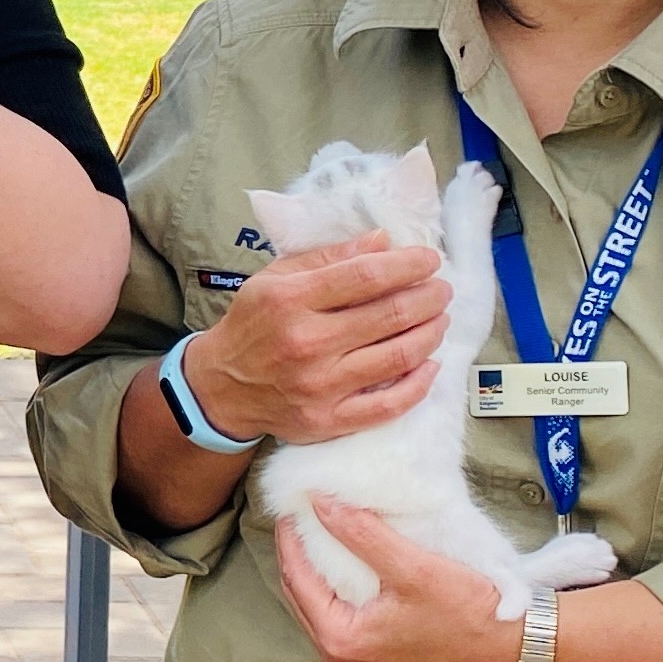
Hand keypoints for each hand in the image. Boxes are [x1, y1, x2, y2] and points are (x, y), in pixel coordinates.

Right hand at [181, 233, 452, 443]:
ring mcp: (319, 386)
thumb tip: (383, 242)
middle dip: (428, 297)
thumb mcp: (275, 279)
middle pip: (390, 315)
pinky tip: (431, 364)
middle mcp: (306, 342)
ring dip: (431, 334)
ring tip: (440, 319)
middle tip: (442, 290)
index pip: (365, 276)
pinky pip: (389, 405)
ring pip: (398, 356)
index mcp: (290, 300)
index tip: (429, 259)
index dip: (407, 265)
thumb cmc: (253, 325)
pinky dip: (419, 384)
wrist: (220, 388)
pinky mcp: (328, 420)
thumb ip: (327, 258)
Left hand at [273, 502, 519, 661]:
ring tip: (316, 525)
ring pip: (315, 601)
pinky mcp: (370, 652)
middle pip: (300, 591)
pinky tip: (341, 554)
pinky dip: (333, 583)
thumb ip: (364, 535)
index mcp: (341, 641)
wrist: (510, 643)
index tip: (293, 502)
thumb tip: (320, 502)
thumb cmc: (468, 611)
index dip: (291, 537)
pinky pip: (336, 611)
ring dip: (314, 566)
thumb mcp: (414, 568)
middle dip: (298, 550)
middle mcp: (339, 657)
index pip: (296, 578)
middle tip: (300, 509)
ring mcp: (353, 658)